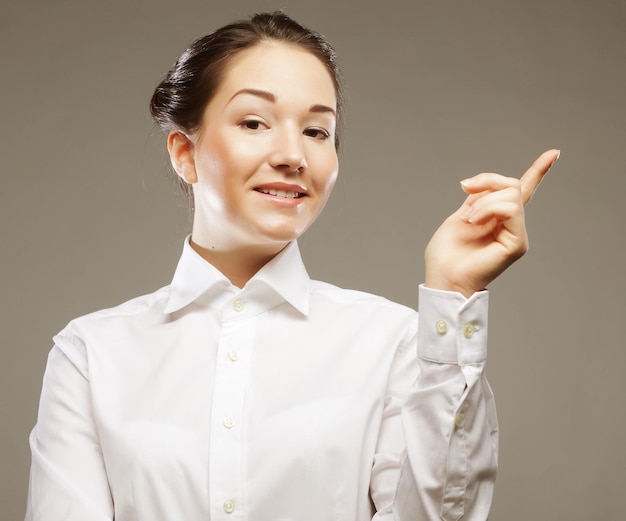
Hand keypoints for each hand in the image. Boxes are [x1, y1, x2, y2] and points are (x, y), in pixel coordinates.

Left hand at [424, 149, 559, 297]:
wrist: (443, 276)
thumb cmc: (447, 254)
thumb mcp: (461, 215)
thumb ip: (479, 198)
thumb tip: (485, 184)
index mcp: (497, 217)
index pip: (522, 191)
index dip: (537, 171)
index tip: (554, 153)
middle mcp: (511, 225)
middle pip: (512, 185)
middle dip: (486, 183)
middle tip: (465, 201)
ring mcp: (516, 234)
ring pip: (511, 195)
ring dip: (483, 201)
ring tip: (468, 219)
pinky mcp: (518, 243)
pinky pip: (511, 209)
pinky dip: (488, 209)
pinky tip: (473, 221)